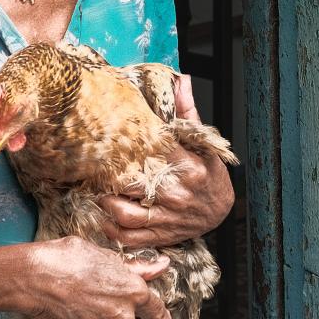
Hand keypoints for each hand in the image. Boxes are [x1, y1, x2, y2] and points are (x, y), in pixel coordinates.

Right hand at [16, 236, 171, 318]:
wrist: (36, 278)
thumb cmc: (70, 259)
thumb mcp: (106, 256)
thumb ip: (137, 268)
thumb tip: (162, 266)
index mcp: (134, 292)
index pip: (158, 314)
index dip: (160, 318)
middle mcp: (123, 317)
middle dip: (118, 312)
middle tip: (97, 296)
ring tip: (80, 301)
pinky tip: (70, 311)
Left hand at [99, 76, 233, 248]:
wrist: (222, 211)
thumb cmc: (209, 174)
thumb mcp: (204, 142)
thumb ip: (187, 113)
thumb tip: (182, 80)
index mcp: (188, 167)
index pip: (153, 151)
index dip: (129, 143)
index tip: (114, 136)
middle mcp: (176, 194)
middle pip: (134, 183)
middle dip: (111, 175)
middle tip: (95, 165)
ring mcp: (167, 217)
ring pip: (126, 213)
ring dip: (107, 203)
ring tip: (99, 190)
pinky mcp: (160, 235)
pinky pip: (129, 237)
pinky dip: (112, 230)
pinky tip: (104, 217)